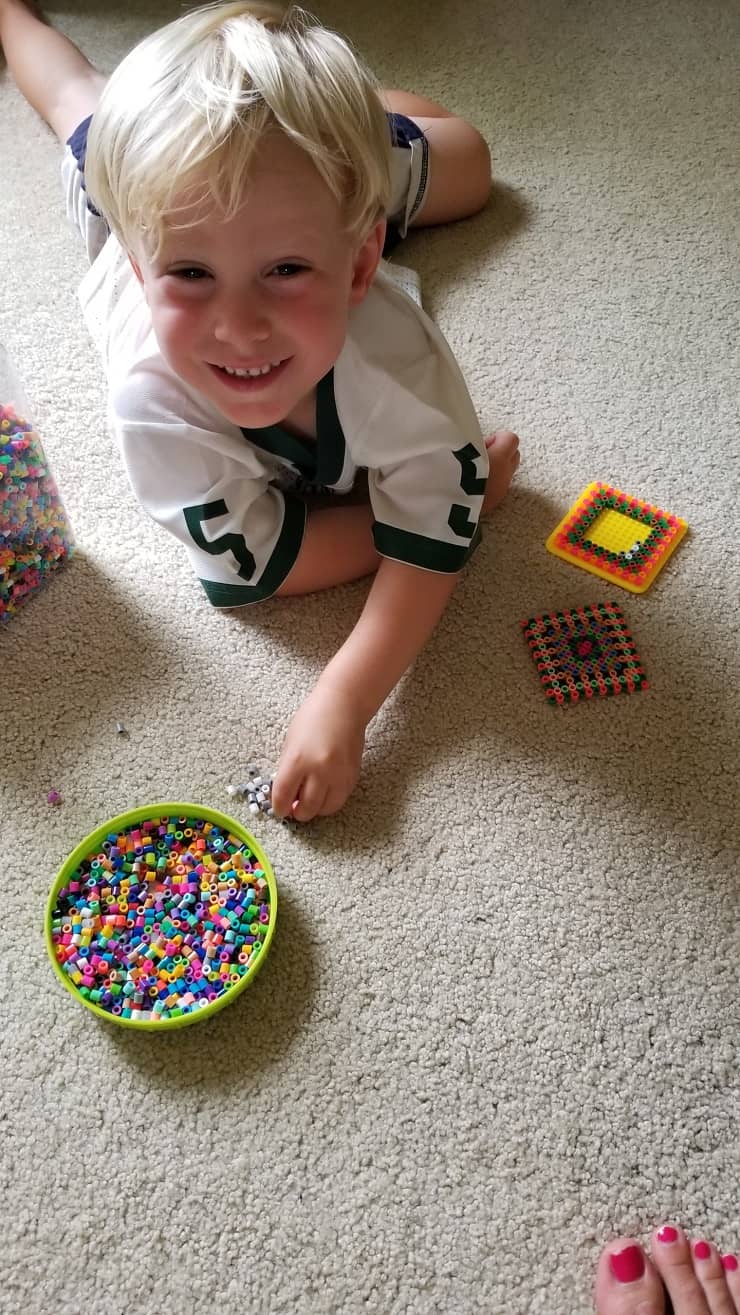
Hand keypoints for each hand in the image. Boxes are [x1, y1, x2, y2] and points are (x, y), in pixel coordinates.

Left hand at [271, 681, 366, 821]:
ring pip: (325, 809)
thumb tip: (286, 794)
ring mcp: (338, 775)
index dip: (279, 807)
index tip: (279, 809)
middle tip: (293, 809)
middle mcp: (318, 771)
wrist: (343, 706)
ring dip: (314, 810)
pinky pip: (339, 800)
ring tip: (309, 803)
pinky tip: (323, 794)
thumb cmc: (313, 718)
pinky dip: (329, 802)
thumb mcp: (290, 743)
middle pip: (306, 808)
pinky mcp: (352, 776)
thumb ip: (287, 769)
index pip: (283, 795)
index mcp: (297, 760)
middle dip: (297, 813)